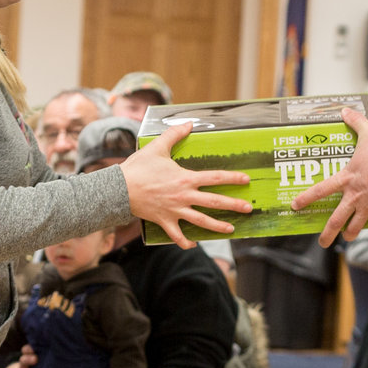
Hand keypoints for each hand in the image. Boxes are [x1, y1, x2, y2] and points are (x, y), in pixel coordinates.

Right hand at [119, 119, 253, 247]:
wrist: (119, 189)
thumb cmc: (138, 168)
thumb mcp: (157, 147)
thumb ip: (174, 135)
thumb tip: (188, 123)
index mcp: (185, 178)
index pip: (215, 178)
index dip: (232, 178)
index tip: (246, 180)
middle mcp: (184, 196)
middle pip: (214, 202)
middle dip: (233, 205)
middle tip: (248, 209)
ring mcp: (175, 211)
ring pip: (201, 221)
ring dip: (217, 226)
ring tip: (231, 229)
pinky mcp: (164, 221)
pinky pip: (177, 235)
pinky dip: (186, 242)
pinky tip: (193, 244)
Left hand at [294, 109, 367, 245]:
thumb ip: (356, 123)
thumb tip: (344, 110)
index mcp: (347, 179)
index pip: (320, 190)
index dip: (306, 198)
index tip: (295, 206)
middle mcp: (354, 197)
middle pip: (336, 221)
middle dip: (327, 234)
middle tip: (322, 243)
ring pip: (355, 228)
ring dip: (350, 234)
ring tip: (348, 237)